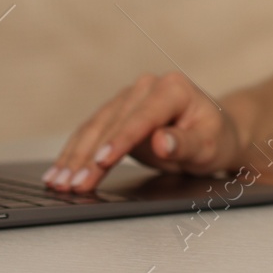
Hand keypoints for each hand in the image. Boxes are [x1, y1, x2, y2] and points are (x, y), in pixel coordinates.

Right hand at [44, 72, 243, 192]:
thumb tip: (162, 141)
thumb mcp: (208, 146)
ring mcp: (129, 98)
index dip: (121, 140)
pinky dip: (74, 153)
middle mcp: (148, 87)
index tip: (102, 161)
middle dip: (90, 156)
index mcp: (173, 89)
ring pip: (95, 127)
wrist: (214, 134)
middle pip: (113, 123)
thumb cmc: (214, 139)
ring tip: (58, 183)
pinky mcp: (116, 113)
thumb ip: (185, 143)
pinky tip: (58, 171)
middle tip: (74, 185)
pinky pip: (91, 132)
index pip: (142, 117)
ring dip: (74, 157)